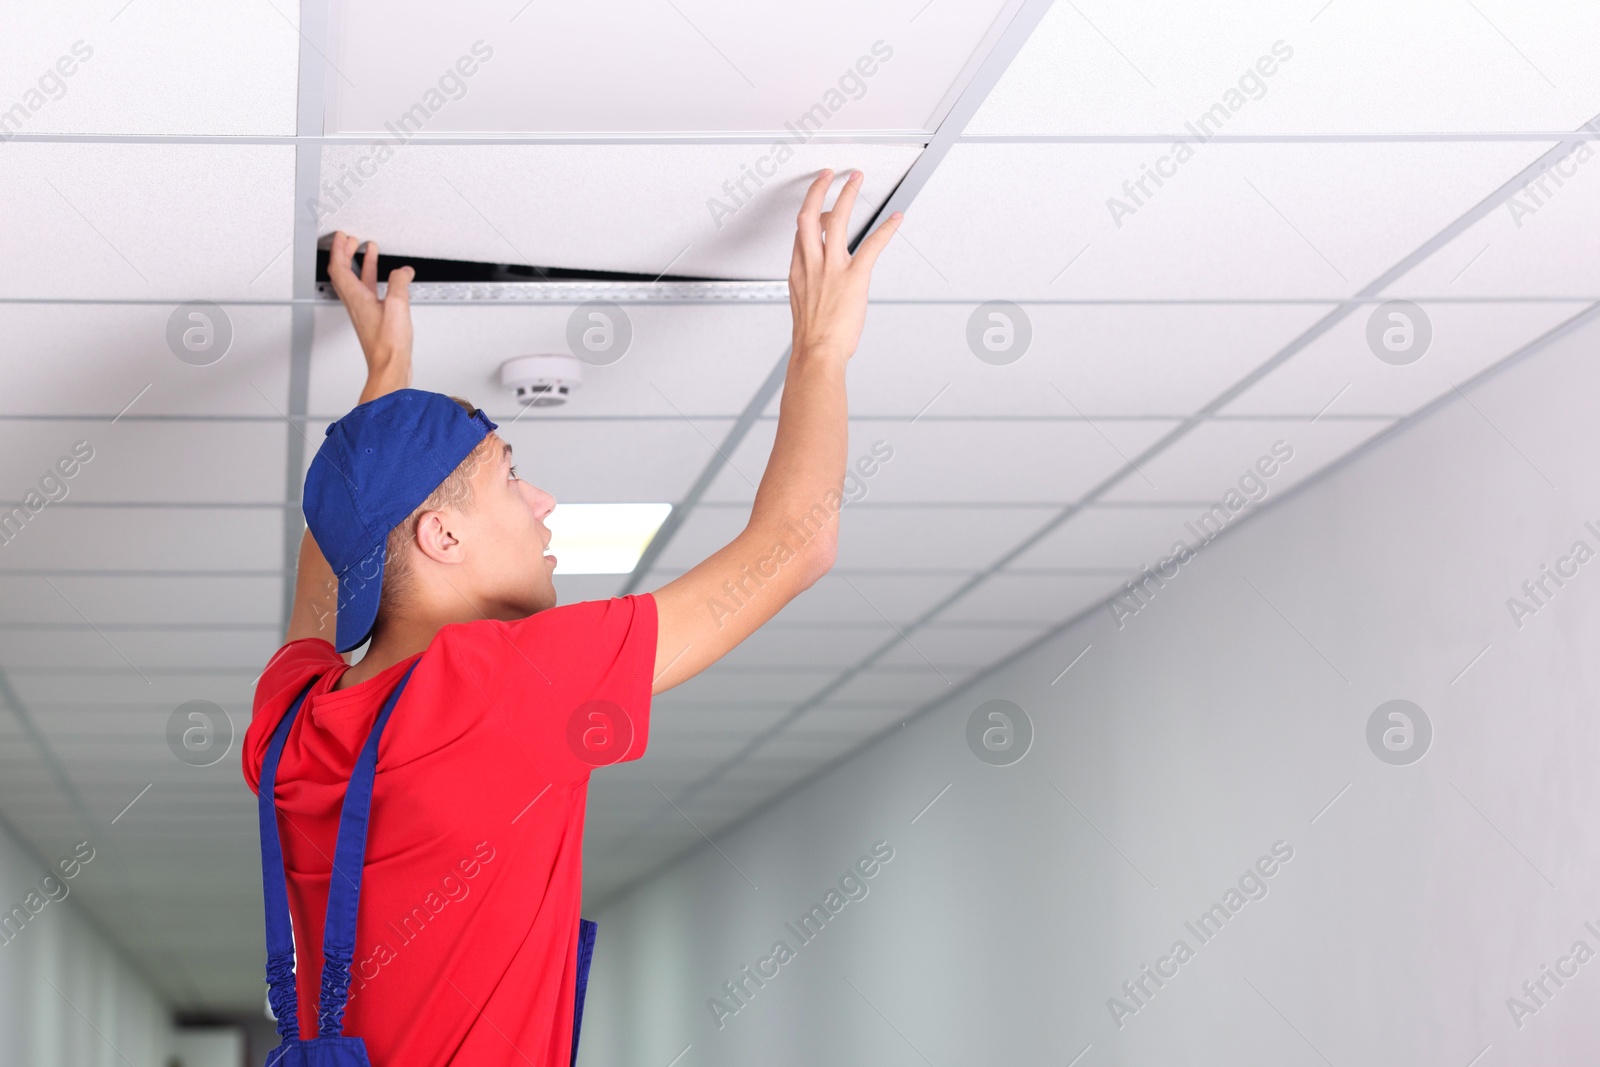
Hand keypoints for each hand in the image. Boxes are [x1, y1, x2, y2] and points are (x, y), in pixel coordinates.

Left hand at [326, 231, 413, 401]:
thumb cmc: (388, 344)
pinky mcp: (373, 319)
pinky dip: (373, 278)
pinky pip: (368, 291)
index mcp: (355, 297)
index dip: (339, 249)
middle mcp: (355, 303)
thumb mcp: (397, 305)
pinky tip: (387, 279)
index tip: (343, 236)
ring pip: (356, 281)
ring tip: (369, 250)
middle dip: (346, 253)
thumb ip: (399, 282)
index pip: (338, 266)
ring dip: (360, 263)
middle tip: (352, 240)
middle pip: (343, 272)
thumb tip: (403, 271)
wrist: (390, 366)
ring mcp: (363, 311)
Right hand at [787, 169, 900, 361]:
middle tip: (829, 175)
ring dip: (847, 194)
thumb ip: (812, 289)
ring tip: (856, 178)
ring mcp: (832, 268)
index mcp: (798, 271)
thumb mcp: (804, 307)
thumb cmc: (813, 338)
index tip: (817, 205)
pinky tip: (896, 218)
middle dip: (819, 190)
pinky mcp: (854, 276)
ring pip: (836, 219)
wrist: (816, 353)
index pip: (800, 233)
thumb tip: (822, 287)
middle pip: (809, 216)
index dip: (810, 215)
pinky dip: (886, 228)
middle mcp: (811, 264)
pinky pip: (872, 245)